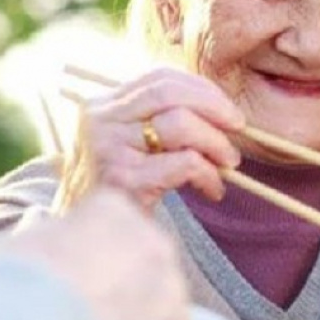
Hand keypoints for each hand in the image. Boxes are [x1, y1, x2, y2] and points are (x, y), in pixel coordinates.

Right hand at [5, 188, 192, 319]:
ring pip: (157, 311)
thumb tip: (39, 229)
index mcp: (113, 209)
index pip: (113, 227)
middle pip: (143, 266)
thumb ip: (46, 236)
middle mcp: (153, 240)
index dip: (90, 257)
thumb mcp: (23, 243)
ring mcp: (171, 288)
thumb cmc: (15, 283)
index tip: (70, 279)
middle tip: (84, 318)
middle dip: (121, 290)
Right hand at [56, 68, 244, 212]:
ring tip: (228, 164)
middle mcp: (100, 120)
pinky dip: (209, 174)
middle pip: (169, 93)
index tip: (226, 109)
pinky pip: (184, 163)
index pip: (158, 78)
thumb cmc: (113, 193)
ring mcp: (109, 148)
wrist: (82, 241)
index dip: (201, 88)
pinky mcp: (124, 180)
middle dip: (214, 107)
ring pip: (180, 124)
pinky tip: (212, 189)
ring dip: (216, 142)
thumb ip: (154, 122)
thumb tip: (216, 110)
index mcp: (101, 106)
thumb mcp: (124, 146)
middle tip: (237, 128)